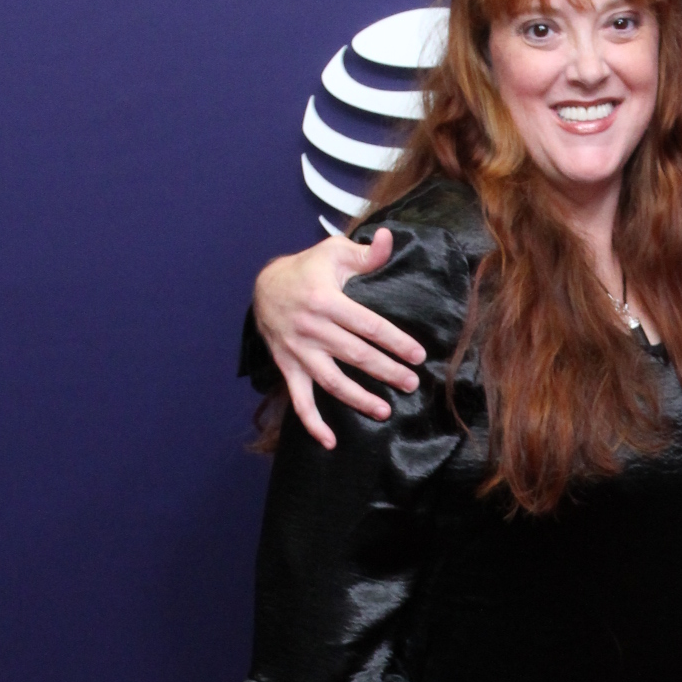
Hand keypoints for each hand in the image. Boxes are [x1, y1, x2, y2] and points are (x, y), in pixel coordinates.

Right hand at [254, 228, 424, 450]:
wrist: (264, 286)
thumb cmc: (308, 269)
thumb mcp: (334, 252)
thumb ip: (365, 253)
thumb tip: (390, 239)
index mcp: (326, 300)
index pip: (368, 325)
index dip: (395, 342)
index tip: (418, 356)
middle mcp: (311, 328)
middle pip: (355, 355)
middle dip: (386, 372)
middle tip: (412, 384)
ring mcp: (298, 351)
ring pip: (331, 381)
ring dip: (358, 399)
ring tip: (384, 411)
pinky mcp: (288, 367)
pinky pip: (299, 400)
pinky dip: (313, 423)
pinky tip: (330, 441)